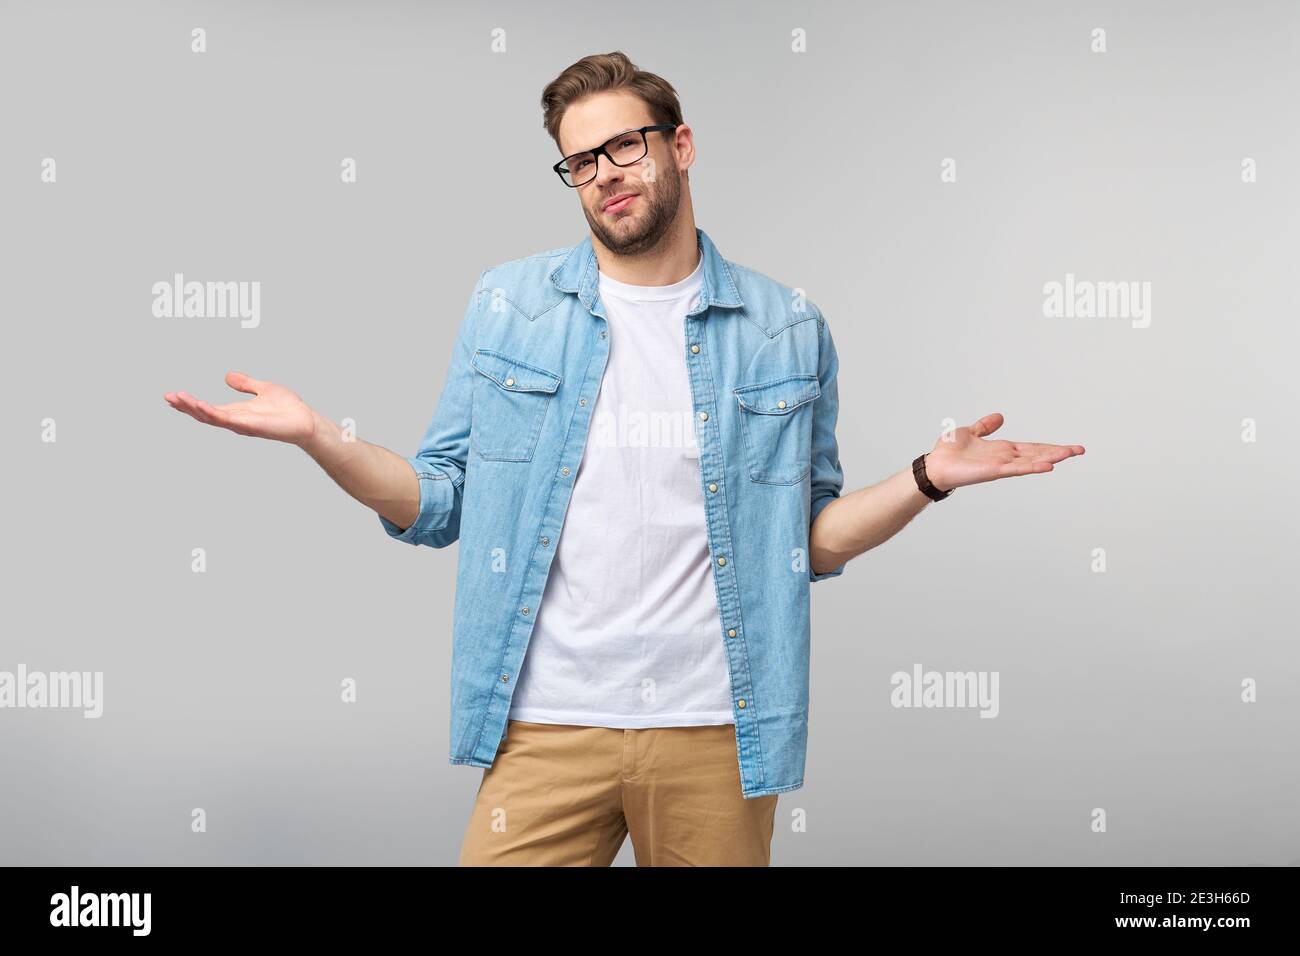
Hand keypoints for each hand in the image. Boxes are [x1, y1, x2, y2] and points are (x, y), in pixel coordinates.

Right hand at [164, 372, 316, 445]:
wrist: (306, 420)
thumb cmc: (288, 408)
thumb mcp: (263, 388)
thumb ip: (246, 383)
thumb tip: (227, 375)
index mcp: (236, 411)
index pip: (207, 408)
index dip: (189, 403)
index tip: (171, 395)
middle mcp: (235, 420)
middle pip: (203, 415)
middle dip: (185, 406)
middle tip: (167, 397)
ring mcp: (241, 424)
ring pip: (211, 418)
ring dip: (193, 408)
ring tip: (176, 398)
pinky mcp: (250, 426)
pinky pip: (227, 420)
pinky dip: (212, 413)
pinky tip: (200, 405)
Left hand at [922, 413, 1083, 492]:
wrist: (934, 466)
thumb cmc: (948, 453)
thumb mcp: (970, 432)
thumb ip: (985, 426)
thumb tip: (999, 416)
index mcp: (1002, 449)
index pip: (1032, 448)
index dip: (1050, 447)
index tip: (1070, 447)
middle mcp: (1005, 458)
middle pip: (1037, 454)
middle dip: (1058, 452)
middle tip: (1080, 450)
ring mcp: (1001, 465)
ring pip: (1031, 461)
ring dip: (1050, 457)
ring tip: (1070, 454)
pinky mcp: (993, 471)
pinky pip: (1016, 468)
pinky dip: (1031, 467)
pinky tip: (1047, 466)